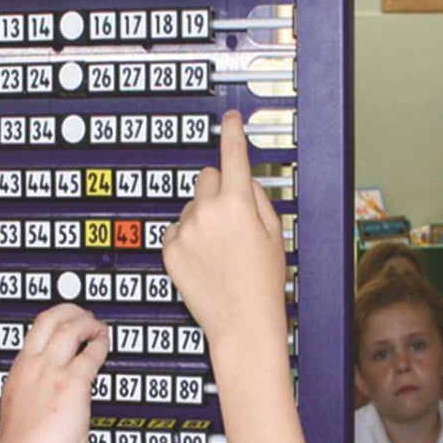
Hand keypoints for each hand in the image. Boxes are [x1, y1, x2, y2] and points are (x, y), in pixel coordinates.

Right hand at [0, 304, 108, 442]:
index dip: (51, 325)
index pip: (34, 337)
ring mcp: (52, 372)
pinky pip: (91, 353)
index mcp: (17, 376)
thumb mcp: (21, 417)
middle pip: (48, 319)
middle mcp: (32, 367)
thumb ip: (37, 400)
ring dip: (87, 322)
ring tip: (98, 326)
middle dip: (68, 311)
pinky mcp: (73, 383)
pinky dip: (100, 343)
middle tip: (83, 315)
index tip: (63, 327)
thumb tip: (53, 405)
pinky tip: (105, 342)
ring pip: (70, 327)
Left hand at [162, 111, 286, 348]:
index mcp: (237, 204)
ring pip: (190, 205)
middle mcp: (206, 212)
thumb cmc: (262, 282)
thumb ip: (256, 198)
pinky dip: (187, 237)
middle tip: (232, 218)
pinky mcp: (169, 249)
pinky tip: (204, 258)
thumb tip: (241, 180)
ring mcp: (184, 231)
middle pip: (206, 177)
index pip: (233, 156)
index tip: (229, 120)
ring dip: (202, 217)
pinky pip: (176, 228)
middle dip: (218, 189)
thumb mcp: (273, 233)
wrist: (242, 322)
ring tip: (220, 249)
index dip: (232, 133)